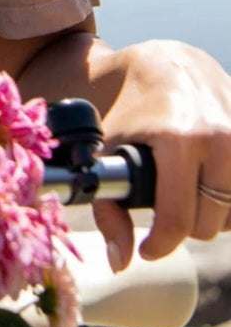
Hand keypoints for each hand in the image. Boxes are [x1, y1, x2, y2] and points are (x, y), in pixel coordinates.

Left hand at [92, 40, 230, 269]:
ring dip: (213, 215)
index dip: (159, 244)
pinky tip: (211, 186)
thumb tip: (121, 263)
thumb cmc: (131, 108)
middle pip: (210, 224)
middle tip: (166, 207)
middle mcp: (220, 137)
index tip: (148, 247)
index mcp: (179, 139)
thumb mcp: (108, 148)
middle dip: (184, 225)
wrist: (167, 63)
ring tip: (189, 194)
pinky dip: (230, 200)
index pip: (178, 220)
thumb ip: (109, 207)